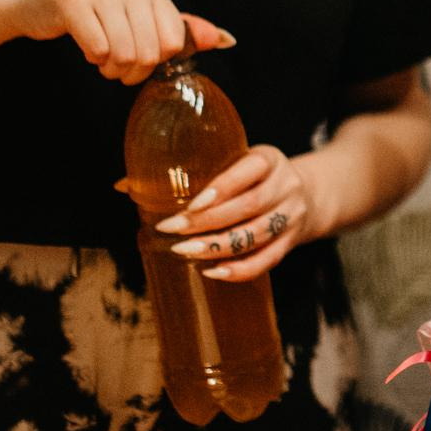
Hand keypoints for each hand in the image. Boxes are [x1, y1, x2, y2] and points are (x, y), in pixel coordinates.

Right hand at [0, 0, 230, 84]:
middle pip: (151, 52)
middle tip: (114, 65)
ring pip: (125, 54)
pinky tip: (86, 46)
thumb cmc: (89, 10)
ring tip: (100, 58)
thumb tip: (225, 40)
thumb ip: (178, 28)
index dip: (156, 62)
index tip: (137, 59)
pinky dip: (92, 58)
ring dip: (111, 68)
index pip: (174, 41)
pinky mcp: (73, 2)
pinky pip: (98, 50)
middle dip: (132, 70)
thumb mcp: (136, 13)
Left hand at [153, 145, 316, 281]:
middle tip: (171, 231)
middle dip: (207, 222)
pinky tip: (211, 271)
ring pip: (256, 235)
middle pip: (249, 207)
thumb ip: (190, 171)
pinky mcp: (291, 242)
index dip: (222, 188)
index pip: (249, 171)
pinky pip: (267, 260)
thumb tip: (122, 185)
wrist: (309, 194)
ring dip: (218, 247)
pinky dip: (239, 270)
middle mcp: (285, 186)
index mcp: (270, 159)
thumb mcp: (235, 161)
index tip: (190, 204)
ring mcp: (291, 216)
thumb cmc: (254, 178)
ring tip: (185, 252)